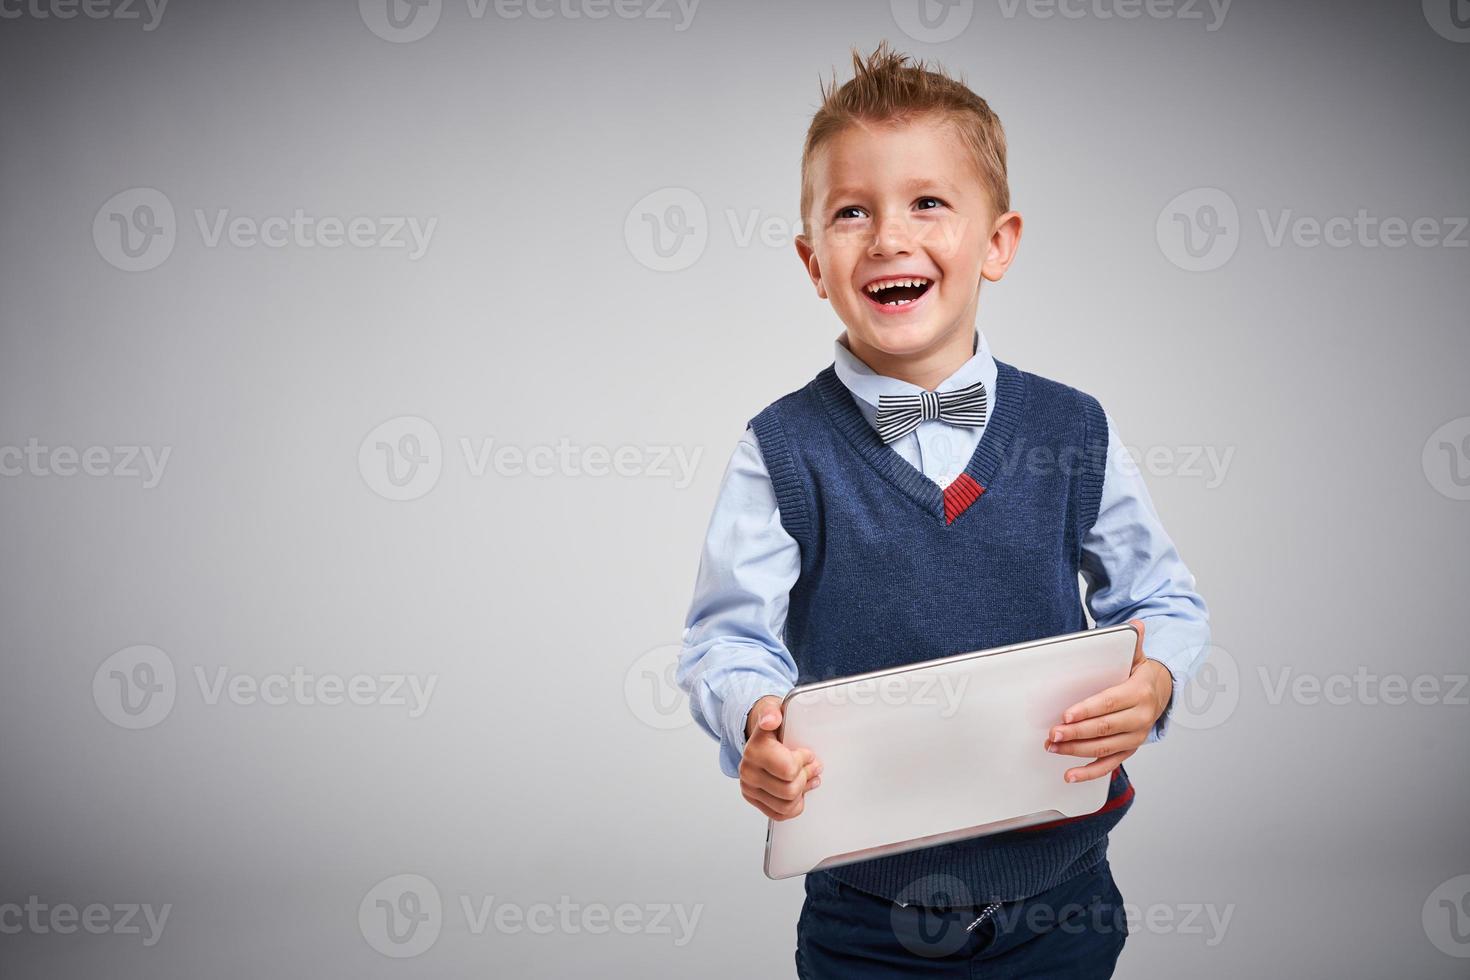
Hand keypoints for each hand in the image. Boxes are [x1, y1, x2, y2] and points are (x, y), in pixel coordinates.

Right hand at [739, 695, 822, 820]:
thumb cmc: (772, 727)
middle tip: (812, 766)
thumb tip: (771, 719)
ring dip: (801, 792)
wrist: (759, 737)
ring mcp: (750, 788)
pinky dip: (793, 806)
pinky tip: (798, 792)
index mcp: (754, 750)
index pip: (788, 769)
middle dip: (806, 777)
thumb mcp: (774, 711)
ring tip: (807, 779)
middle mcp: (748, 771)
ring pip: (786, 805)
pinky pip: (779, 814)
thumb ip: (772, 712)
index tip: (806, 753)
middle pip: (789, 790)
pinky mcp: (754, 799)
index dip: (804, 761)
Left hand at [1043, 620, 1172, 782]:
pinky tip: (1070, 775)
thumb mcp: (1138, 657)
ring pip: (1103, 748)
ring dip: (1075, 750)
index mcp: (1138, 694)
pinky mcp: (1129, 749)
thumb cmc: (1140, 675)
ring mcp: (1135, 737)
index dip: (1086, 710)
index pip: (1108, 703)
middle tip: (1052, 734)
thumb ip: (1132, 643)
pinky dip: (1089, 773)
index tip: (1066, 715)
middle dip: (1075, 733)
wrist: (1162, 693)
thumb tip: (1136, 624)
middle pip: (1103, 728)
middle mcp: (1139, 718)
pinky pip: (1109, 764)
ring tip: (1053, 747)